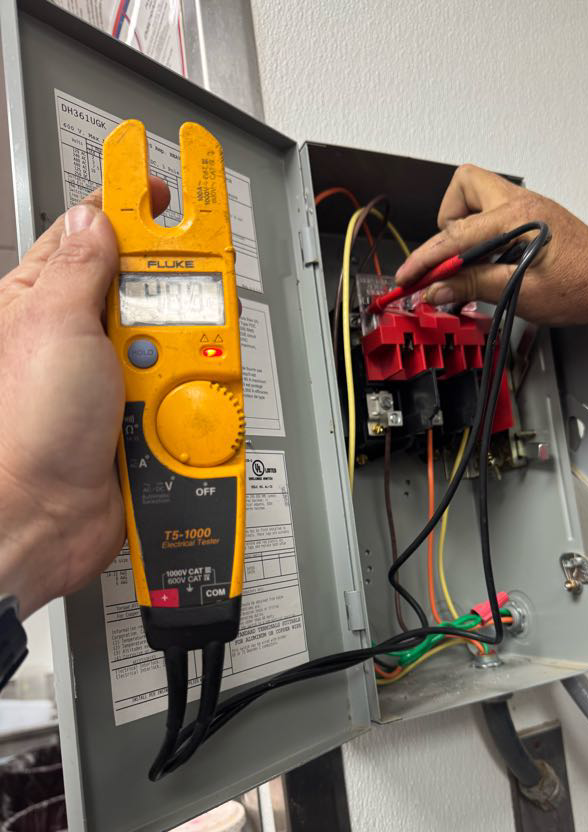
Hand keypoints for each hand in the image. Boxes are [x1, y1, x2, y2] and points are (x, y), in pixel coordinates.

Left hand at [0, 179, 169, 616]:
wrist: (49, 519)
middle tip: (172, 309)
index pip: (93, 235)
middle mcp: (80, 336)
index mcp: (42, 301)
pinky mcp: (141, 412)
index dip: (132, 207)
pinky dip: (188, 393)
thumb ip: (83, 270)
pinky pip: (183, 386)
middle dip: (170, 298)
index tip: (167, 185)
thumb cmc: (28, 431)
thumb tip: (101, 220)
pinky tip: (175, 406)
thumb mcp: (53, 328)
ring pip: (173, 338)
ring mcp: (114, 376)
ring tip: (160, 381)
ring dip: (178, 357)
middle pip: (148, 286)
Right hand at [396, 165, 587, 378]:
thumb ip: (473, 286)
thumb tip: (435, 290)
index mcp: (519, 216)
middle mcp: (522, 202)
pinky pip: (494, 216)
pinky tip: (491, 265)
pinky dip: (483, 237)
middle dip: (447, 222)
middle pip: (464, 187)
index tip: (407, 278)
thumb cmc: (582, 289)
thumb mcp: (521, 294)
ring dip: (465, 229)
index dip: (425, 259)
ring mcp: (528, 208)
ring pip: (478, 198)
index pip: (456, 234)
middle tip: (448, 259)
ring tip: (471, 265)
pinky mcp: (532, 219)